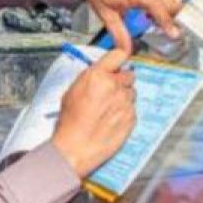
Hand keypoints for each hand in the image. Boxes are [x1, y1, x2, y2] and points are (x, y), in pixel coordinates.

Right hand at [51, 50, 135, 175]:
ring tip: (106, 110)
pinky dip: (124, 113)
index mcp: (97, 76)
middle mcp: (114, 86)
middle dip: (120, 81)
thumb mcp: (72, 91)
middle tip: (108, 91)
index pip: (120, 54)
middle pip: (128, 74)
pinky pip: (132, 109)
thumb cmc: (70, 123)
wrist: (75, 148)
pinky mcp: (132, 117)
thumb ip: (91, 78)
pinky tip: (110, 120)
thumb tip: (100, 73)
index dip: (121, 55)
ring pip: (131, 92)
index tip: (123, 56)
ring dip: (123, 97)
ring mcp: (125, 102)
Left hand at [73, 0, 183, 53]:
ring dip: (171, 11)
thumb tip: (126, 52)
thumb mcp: (106, 14)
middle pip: (172, 1)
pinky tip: (150, 12)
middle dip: (173, 18)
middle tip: (165, 32)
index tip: (174, 35)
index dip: (167, 21)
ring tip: (154, 22)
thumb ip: (119, 33)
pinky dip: (165, 3)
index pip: (158, 5)